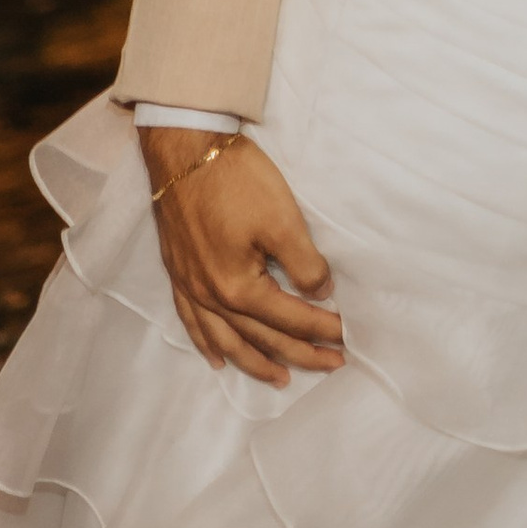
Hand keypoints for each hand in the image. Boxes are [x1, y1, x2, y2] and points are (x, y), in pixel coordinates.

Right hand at [140, 128, 343, 382]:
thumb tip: (321, 293)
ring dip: (255, 362)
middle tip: (331, 365)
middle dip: (299, 353)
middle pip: (261, 337)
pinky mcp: (179, 273)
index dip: (322, 329)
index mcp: (238, 288)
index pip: (290, 318)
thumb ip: (305, 262)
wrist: (185, 149)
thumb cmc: (236, 180)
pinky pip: (193, 323)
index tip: (348, 338)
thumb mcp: (282, 218)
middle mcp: (211, 297)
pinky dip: (208, 345)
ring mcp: (191, 288)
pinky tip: (219, 358)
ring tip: (281, 378)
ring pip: (226, 340)